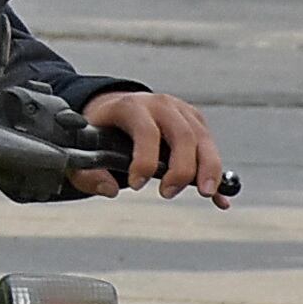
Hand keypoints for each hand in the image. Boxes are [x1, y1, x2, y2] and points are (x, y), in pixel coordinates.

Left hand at [77, 90, 224, 202]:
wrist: (114, 109)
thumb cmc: (99, 131)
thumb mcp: (81, 147)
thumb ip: (87, 172)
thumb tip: (110, 189)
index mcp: (131, 106)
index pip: (145, 131)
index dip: (144, 160)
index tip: (136, 185)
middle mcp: (161, 105)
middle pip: (182, 135)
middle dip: (181, 168)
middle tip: (168, 193)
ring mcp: (182, 112)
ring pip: (204, 140)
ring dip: (208, 169)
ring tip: (205, 194)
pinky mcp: (196, 124)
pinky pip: (211, 149)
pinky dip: (217, 175)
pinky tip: (221, 198)